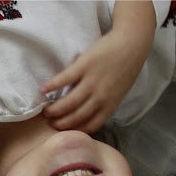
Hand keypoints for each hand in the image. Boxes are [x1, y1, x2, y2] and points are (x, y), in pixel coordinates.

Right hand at [42, 0, 155, 133]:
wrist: (132, 43)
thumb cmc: (126, 67)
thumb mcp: (118, 91)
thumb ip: (103, 102)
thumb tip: (84, 109)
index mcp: (110, 105)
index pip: (90, 125)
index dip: (75, 131)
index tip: (64, 132)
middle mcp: (101, 97)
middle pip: (77, 117)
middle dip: (61, 124)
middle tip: (50, 123)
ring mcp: (92, 81)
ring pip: (69, 103)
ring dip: (55, 109)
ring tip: (45, 111)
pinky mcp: (84, 66)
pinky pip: (64, 79)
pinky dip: (52, 85)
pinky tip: (43, 90)